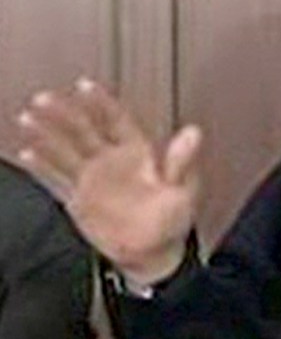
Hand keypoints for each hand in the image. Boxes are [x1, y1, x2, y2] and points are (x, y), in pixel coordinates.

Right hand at [16, 79, 201, 283]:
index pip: (116, 119)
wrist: (154, 253)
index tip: (84, 85)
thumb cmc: (173, 219)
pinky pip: (56, 178)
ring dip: (46, 134)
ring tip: (28, 118)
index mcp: (137, 151)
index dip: (101, 102)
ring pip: (65, 149)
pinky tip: (27, 153)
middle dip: (64, 113)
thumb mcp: (183, 190)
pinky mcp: (78, 198)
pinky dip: (41, 166)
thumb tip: (194, 133)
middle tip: (44, 99)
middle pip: (83, 129)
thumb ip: (182, 162)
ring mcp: (92, 178)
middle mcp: (111, 159)